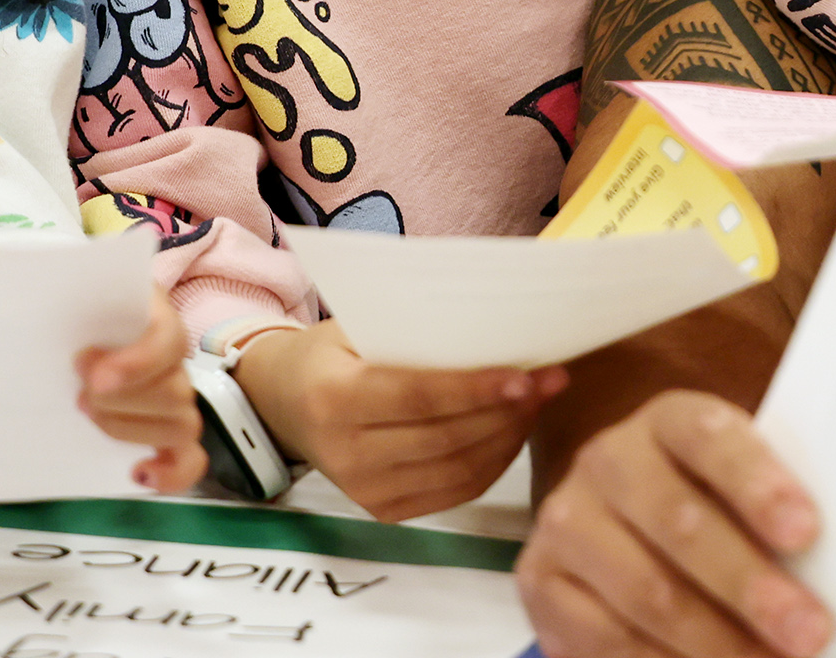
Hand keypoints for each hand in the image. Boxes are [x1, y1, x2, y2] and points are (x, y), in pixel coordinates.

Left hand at [75, 290, 207, 493]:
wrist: (80, 323)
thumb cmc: (79, 309)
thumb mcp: (76, 293)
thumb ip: (71, 296)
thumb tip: (59, 323)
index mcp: (158, 317)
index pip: (169, 341)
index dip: (137, 364)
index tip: (93, 372)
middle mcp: (175, 359)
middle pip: (176, 391)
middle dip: (122, 400)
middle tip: (80, 389)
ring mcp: (176, 397)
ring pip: (181, 425)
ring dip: (130, 427)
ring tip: (90, 413)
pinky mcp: (167, 431)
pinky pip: (190, 459)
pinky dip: (172, 473)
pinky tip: (140, 472)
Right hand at [234, 320, 561, 521]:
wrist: (283, 403)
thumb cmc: (330, 352)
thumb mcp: (356, 326)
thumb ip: (415, 332)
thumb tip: (497, 327)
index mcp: (333, 398)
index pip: (418, 397)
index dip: (475, 390)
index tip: (526, 377)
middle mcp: (346, 454)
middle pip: (446, 438)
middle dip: (507, 412)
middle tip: (552, 380)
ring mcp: (364, 492)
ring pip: (458, 470)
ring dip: (508, 437)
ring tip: (541, 401)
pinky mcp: (383, 511)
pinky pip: (455, 491)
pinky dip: (493, 462)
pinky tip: (513, 431)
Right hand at [518, 391, 830, 657]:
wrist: (620, 523)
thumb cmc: (707, 505)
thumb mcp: (738, 487)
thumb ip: (773, 511)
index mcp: (668, 420)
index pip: (711, 437)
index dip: (759, 484)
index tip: (807, 533)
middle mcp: (609, 460)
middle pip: (678, 523)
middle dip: (748, 586)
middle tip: (808, 632)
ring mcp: (567, 520)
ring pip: (644, 592)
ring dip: (715, 642)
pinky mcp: (541, 583)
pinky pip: (606, 640)